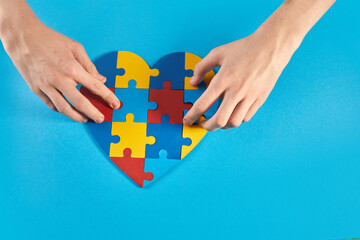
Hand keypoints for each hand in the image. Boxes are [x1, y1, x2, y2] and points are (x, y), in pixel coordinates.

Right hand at [1, 14, 119, 122]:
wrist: (23, 37)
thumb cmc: (50, 40)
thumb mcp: (75, 48)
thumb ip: (90, 66)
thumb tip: (101, 80)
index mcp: (72, 68)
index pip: (95, 86)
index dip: (107, 97)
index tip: (116, 104)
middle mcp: (60, 79)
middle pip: (80, 103)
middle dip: (93, 113)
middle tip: (101, 119)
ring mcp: (47, 86)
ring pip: (64, 108)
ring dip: (77, 116)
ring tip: (85, 119)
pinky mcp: (37, 89)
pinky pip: (51, 104)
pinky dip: (61, 110)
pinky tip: (69, 110)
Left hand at [183, 0, 335, 130]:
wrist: (271, 47)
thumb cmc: (244, 49)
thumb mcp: (218, 52)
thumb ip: (202, 67)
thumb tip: (193, 82)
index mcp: (224, 79)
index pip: (203, 104)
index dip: (192, 116)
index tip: (187, 121)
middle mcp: (236, 91)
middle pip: (219, 120)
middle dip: (207, 126)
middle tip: (202, 124)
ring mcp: (250, 97)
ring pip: (233, 122)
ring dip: (222, 125)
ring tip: (217, 120)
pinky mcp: (259, 100)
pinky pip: (245, 118)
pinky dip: (236, 119)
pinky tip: (231, 114)